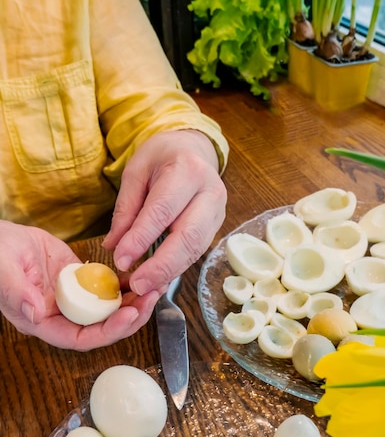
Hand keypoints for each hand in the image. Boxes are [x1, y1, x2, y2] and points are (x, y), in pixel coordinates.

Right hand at [0, 221, 158, 349]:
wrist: (1, 238)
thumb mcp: (3, 272)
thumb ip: (17, 293)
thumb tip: (36, 312)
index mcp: (44, 321)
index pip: (81, 337)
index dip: (108, 331)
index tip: (129, 315)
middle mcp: (63, 314)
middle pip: (103, 326)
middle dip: (130, 317)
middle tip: (150, 298)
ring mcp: (75, 298)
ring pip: (109, 308)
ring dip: (133, 301)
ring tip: (154, 287)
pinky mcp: (81, 280)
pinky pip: (107, 287)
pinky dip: (125, 283)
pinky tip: (141, 274)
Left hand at [103, 129, 226, 295]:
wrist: (192, 149)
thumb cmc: (161, 158)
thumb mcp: (136, 172)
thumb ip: (126, 209)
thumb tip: (114, 246)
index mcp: (187, 170)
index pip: (163, 210)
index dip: (142, 238)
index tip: (121, 260)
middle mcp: (210, 192)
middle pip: (188, 236)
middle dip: (162, 265)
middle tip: (137, 285)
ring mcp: (218, 211)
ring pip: (196, 249)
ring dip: (170, 272)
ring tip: (146, 287)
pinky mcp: (217, 226)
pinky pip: (197, 251)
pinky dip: (177, 268)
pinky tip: (159, 279)